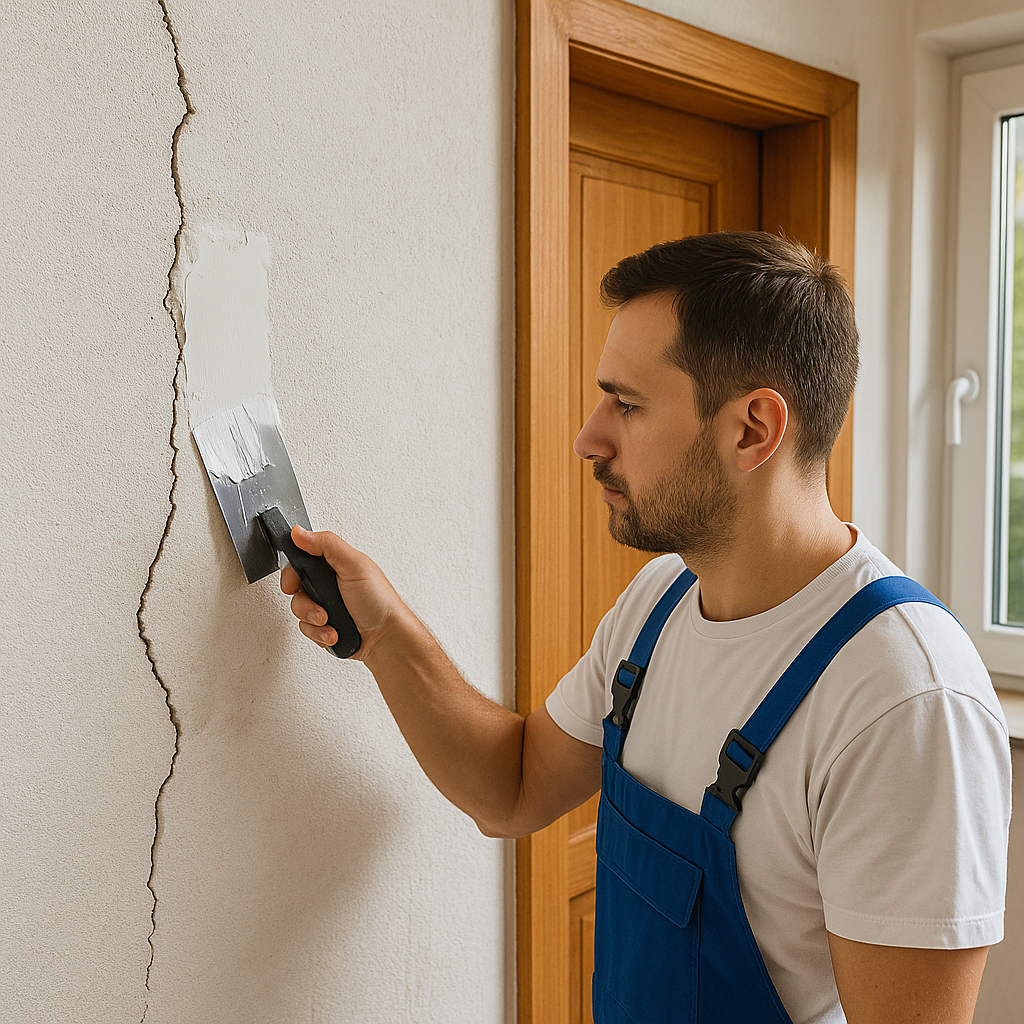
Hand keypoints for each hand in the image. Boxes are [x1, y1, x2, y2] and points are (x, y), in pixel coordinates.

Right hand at [281, 525, 405, 661]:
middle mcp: (329, 584)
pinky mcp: (325, 627)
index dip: (292, 573)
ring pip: (300, 612)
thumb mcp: (354, 565)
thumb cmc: (379, 601)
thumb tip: (299, 532)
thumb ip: (327, 545)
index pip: (301, 561)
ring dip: (314, 620)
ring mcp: (326, 607)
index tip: (293, 583)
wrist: (386, 638)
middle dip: (304, 602)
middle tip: (320, 607)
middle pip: (296, 589)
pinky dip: (319, 634)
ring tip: (330, 621)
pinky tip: (335, 633)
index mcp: (335, 565)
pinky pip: (307, 630)